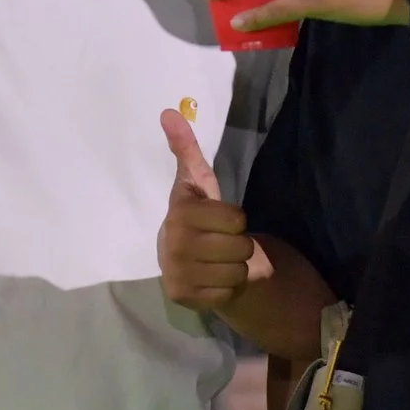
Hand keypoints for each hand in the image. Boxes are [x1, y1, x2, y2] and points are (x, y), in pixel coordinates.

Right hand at [158, 110, 267, 312]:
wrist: (184, 262)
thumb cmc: (198, 217)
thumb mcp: (197, 182)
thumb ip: (186, 149)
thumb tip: (170, 112)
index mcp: (179, 213)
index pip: (236, 219)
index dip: (235, 219)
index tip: (220, 218)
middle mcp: (173, 244)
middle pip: (240, 247)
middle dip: (238, 244)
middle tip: (222, 242)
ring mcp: (176, 273)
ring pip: (237, 271)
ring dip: (234, 267)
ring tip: (218, 260)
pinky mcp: (183, 297)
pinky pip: (227, 293)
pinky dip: (226, 287)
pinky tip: (212, 279)